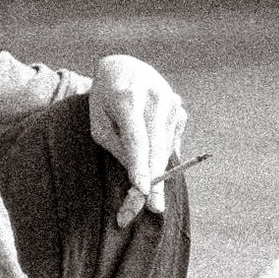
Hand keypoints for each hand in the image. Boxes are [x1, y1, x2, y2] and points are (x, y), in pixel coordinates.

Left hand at [89, 53, 187, 226]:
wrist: (124, 68)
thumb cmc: (104, 100)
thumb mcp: (98, 121)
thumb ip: (116, 145)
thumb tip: (139, 174)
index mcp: (128, 97)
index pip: (135, 138)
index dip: (138, 165)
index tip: (142, 189)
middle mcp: (155, 96)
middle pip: (156, 147)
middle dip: (156, 181)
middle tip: (154, 209)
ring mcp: (172, 101)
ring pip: (166, 147)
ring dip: (156, 173)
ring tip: (142, 195)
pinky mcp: (180, 109)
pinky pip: (171, 142)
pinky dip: (160, 155)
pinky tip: (147, 150)